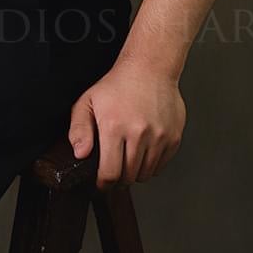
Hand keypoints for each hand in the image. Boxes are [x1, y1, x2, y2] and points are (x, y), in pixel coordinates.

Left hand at [67, 53, 185, 185]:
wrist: (150, 68)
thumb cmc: (117, 85)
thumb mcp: (87, 102)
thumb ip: (79, 129)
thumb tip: (80, 154)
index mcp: (114, 127)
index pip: (110, 173)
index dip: (103, 184)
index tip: (101, 184)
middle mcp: (139, 133)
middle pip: (129, 176)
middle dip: (119, 179)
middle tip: (114, 172)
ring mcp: (159, 136)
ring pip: (146, 173)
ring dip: (135, 173)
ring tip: (128, 160)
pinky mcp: (173, 137)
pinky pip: (161, 164)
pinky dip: (151, 164)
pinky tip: (143, 152)